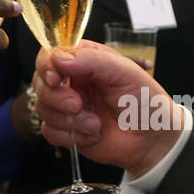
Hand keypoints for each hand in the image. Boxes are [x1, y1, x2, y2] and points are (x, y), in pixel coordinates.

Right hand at [33, 41, 184, 178]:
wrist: (154, 139)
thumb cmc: (145, 100)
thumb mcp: (124, 71)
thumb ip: (91, 59)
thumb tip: (57, 58)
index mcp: (83, 61)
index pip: (49, 55)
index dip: (46, 66)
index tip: (56, 79)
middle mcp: (71, 81)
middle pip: (40, 83)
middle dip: (57, 98)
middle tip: (78, 105)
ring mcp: (67, 106)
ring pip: (43, 108)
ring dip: (69, 120)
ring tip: (96, 124)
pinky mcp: (66, 130)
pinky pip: (49, 131)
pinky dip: (70, 136)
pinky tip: (92, 135)